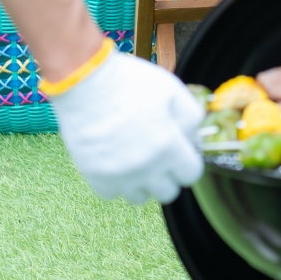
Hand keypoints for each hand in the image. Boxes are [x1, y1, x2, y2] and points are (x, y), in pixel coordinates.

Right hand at [48, 46, 203, 203]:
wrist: (85, 81)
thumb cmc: (130, 82)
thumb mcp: (172, 91)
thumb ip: (191, 118)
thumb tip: (195, 140)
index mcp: (169, 146)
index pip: (191, 175)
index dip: (188, 162)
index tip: (180, 153)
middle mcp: (146, 167)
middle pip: (167, 193)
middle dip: (168, 175)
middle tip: (159, 156)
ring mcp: (118, 175)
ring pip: (140, 198)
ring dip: (142, 182)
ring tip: (136, 159)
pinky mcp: (94, 176)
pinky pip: (112, 194)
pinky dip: (116, 183)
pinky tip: (116, 162)